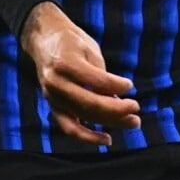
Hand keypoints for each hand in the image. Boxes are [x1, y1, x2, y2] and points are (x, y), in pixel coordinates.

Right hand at [20, 2, 140, 146]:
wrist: (43, 40)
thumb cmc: (72, 43)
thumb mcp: (90, 50)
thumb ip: (102, 76)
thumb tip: (118, 100)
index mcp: (66, 64)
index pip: (95, 80)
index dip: (116, 85)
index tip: (130, 85)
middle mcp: (56, 83)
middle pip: (90, 103)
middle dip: (117, 109)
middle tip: (136, 108)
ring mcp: (53, 97)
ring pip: (84, 116)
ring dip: (110, 122)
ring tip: (133, 122)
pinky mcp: (53, 107)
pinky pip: (69, 128)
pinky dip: (87, 137)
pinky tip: (106, 139)